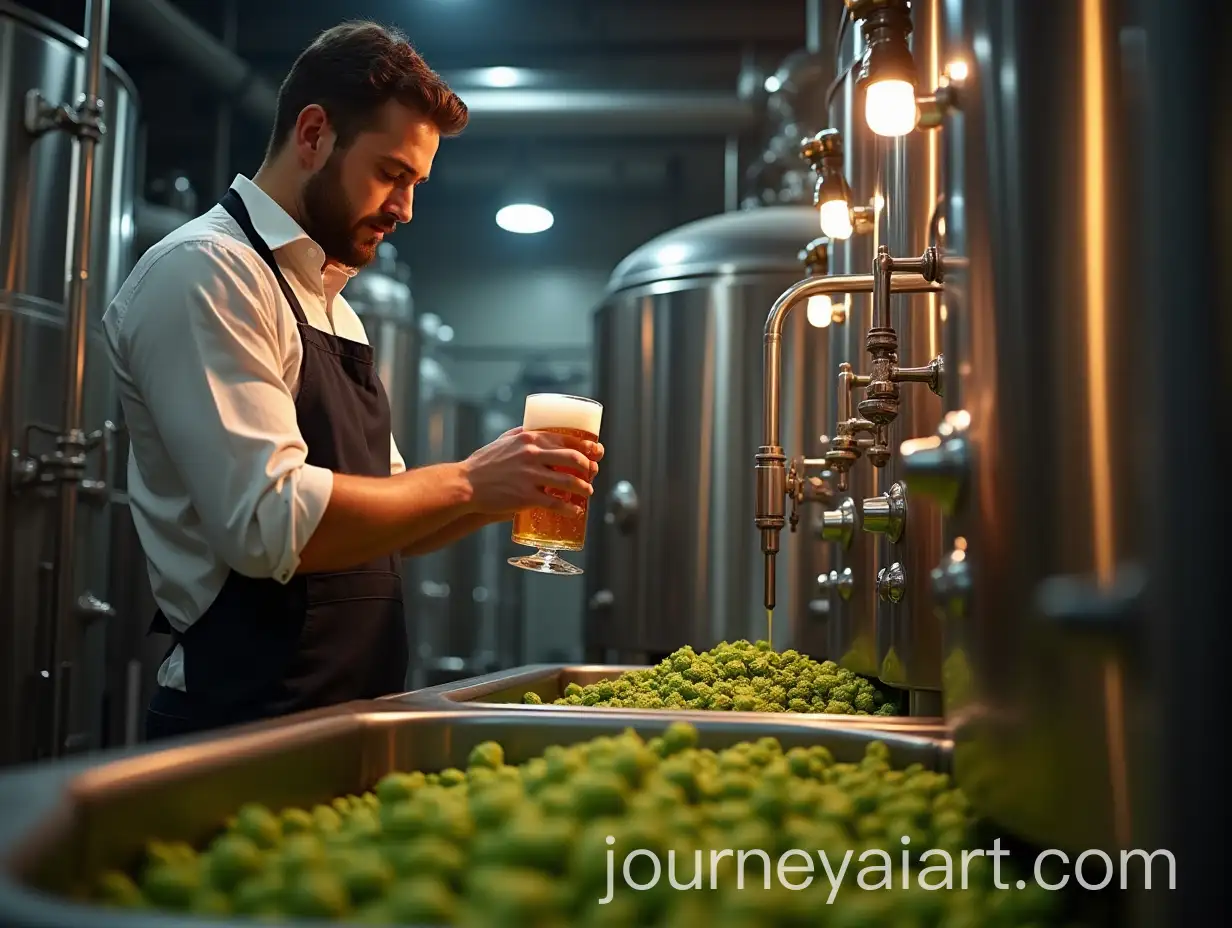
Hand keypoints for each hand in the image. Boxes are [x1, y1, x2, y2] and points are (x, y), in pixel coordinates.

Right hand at [463, 426, 602, 516]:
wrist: (466, 484)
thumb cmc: (484, 463)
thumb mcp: (504, 441)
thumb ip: (522, 435)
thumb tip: (538, 431)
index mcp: (530, 438)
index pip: (567, 439)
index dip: (587, 447)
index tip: (596, 452)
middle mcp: (533, 455)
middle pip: (574, 459)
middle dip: (589, 468)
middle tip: (592, 474)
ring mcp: (530, 476)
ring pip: (568, 481)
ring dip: (584, 488)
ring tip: (588, 492)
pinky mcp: (526, 496)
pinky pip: (555, 502)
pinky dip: (569, 508)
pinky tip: (575, 511)